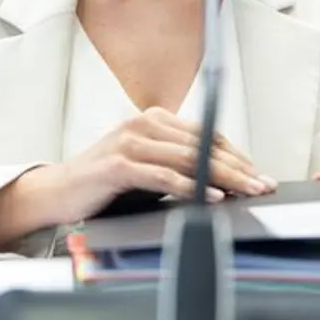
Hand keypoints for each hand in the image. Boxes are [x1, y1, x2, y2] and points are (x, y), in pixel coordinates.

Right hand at [33, 107, 276, 224]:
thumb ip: (177, 167)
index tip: (259, 174)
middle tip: (263, 185)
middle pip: (203, 145)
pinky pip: (163, 175)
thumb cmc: (104, 185)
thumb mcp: (146, 169)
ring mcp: (129, 143)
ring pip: (189, 158)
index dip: (237, 155)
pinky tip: (211, 197)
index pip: (207, 134)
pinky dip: (191, 187)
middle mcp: (142, 125)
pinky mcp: (118, 165)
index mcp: (152, 121)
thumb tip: (223, 182)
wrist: (56, 194)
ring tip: (247, 192)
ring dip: (224, 177)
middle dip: (239, 167)